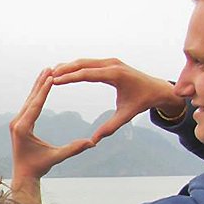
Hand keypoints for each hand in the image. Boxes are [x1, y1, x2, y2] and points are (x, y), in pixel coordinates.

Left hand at [11, 69, 94, 179]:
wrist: (23, 174)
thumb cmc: (39, 167)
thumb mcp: (56, 157)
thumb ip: (73, 149)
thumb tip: (92, 143)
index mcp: (23, 128)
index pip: (35, 105)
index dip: (44, 91)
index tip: (51, 77)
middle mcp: (17, 123)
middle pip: (31, 99)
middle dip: (40, 83)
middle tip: (49, 68)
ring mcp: (16, 122)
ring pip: (28, 100)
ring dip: (37, 86)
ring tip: (46, 71)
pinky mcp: (18, 123)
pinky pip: (28, 105)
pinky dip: (35, 95)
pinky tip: (41, 85)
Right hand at [52, 58, 184, 141]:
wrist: (157, 89)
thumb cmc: (141, 102)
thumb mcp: (125, 116)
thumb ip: (109, 128)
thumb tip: (93, 141)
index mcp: (116, 75)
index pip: (87, 73)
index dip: (69, 78)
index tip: (54, 82)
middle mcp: (112, 64)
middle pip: (82, 64)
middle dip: (64, 69)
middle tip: (47, 76)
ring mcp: (111, 61)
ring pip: (84, 61)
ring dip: (68, 66)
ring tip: (51, 74)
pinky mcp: (109, 63)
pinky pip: (89, 63)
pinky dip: (76, 66)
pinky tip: (64, 72)